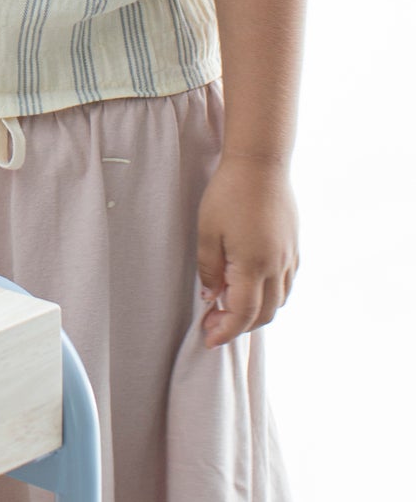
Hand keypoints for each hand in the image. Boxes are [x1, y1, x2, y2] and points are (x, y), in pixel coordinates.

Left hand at [196, 156, 299, 347]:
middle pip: (263, 314)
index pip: (242, 314)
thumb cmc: (228, 193)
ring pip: (279, 302)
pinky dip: (272, 296)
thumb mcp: (207, 231)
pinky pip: (287, 284)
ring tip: (230, 308)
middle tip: (214, 324)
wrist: (261, 163)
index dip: (225, 331)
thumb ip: (209, 268)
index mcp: (253, 265)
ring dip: (257, 313)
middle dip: (239, 327)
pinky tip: (253, 288)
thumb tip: (211, 297)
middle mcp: (277, 266)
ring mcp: (289, 257)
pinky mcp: (295, 247)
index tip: (209, 339)